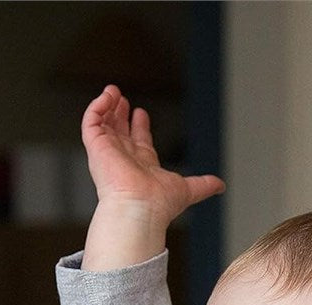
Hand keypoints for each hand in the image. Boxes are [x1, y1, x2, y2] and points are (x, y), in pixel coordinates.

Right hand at [81, 85, 224, 268]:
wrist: (140, 207)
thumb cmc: (160, 203)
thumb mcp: (188, 189)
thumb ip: (203, 184)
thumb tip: (220, 185)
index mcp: (143, 166)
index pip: (139, 143)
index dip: (140, 127)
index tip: (141, 113)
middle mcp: (124, 159)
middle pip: (119, 132)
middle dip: (120, 115)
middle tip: (121, 98)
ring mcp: (108, 152)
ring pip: (103, 124)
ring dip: (108, 106)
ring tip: (112, 90)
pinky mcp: (96, 146)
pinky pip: (90, 121)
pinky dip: (97, 107)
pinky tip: (107, 95)